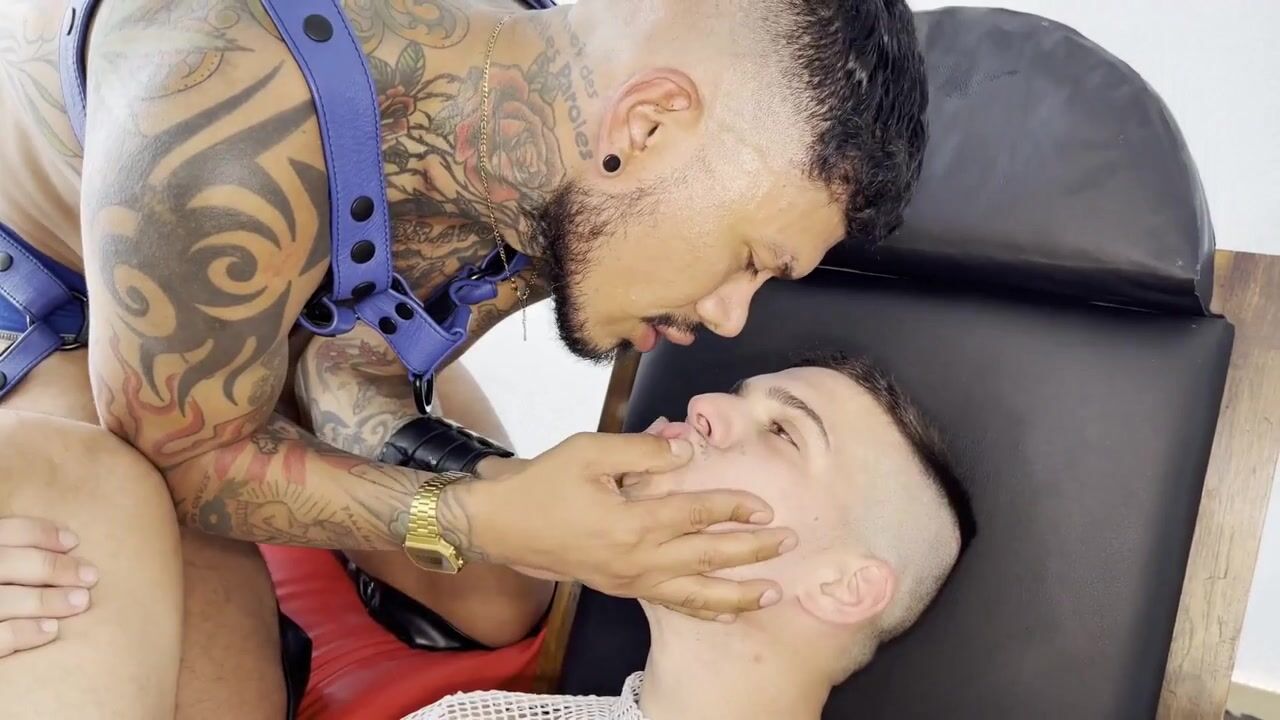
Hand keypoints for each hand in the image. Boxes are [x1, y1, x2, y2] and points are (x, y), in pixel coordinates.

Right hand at [0, 517, 97, 657]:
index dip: (40, 533)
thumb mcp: (5, 572)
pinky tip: (52, 630)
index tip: (75, 541)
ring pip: (2, 599)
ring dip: (45, 599)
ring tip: (81, 602)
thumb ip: (18, 559)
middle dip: (52, 566)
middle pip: (6, 562)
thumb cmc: (2, 593)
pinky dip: (23, 632)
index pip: (5, 531)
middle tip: (90, 576)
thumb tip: (68, 546)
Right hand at [444, 432, 796, 620]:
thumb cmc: (544, 484)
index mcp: (632, 521)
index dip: (732, 508)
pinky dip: (703, 609)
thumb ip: (643, 450)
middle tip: (788, 543)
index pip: (696, 514)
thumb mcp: (589, 452)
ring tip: (772, 591)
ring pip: (696, 592)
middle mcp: (638, 558)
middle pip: (707, 556)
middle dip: (752, 550)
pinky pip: (671, 604)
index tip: (763, 506)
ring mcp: (631, 579)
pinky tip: (726, 611)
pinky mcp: (622, 588)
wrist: (502, 525)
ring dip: (737, 592)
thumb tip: (687, 449)